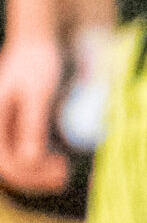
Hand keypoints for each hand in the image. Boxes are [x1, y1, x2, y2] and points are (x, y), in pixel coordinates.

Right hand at [0, 36, 69, 192]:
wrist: (36, 43)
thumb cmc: (36, 63)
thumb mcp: (38, 93)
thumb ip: (31, 125)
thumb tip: (29, 160)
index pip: (6, 162)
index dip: (31, 174)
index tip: (60, 169)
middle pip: (9, 168)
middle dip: (36, 178)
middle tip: (64, 177)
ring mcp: (3, 130)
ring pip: (14, 164)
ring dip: (37, 174)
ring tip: (63, 172)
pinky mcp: (14, 128)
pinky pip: (21, 153)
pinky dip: (38, 163)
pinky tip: (57, 161)